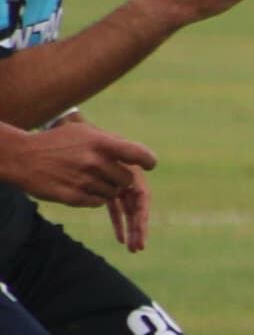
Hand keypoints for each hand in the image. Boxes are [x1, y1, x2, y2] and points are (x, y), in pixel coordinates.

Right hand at [0, 116, 153, 231]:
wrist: (23, 157)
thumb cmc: (57, 142)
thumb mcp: (83, 132)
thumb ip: (112, 142)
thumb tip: (140, 155)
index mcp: (100, 143)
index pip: (137, 153)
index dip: (147, 160)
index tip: (149, 165)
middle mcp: (94, 162)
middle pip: (127, 179)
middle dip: (121, 178)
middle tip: (107, 173)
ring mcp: (83, 180)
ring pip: (113, 193)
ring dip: (107, 189)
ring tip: (88, 178)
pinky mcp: (73, 196)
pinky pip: (97, 202)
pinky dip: (94, 198)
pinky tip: (81, 187)